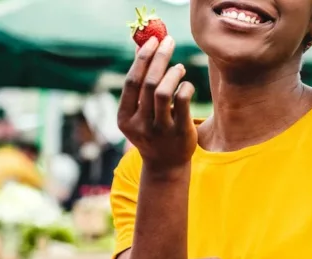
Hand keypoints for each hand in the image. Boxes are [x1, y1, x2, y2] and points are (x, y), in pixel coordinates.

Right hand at [117, 36, 196, 173]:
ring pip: (163, 92)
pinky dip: (185, 87)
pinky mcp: (180, 133)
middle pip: (148, 84)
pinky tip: (186, 85)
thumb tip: (140, 47)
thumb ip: (139, 83)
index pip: (132, 82)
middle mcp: (140, 125)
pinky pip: (182, 102)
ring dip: (172, 73)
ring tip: (179, 67)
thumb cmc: (152, 131)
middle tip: (169, 42)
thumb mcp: (139, 112)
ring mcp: (160, 131)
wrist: (166, 165)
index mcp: (125, 118)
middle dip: (159, 58)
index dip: (142, 58)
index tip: (152, 40)